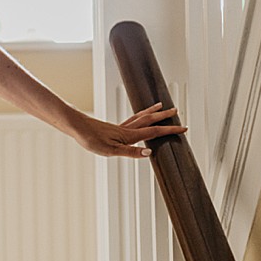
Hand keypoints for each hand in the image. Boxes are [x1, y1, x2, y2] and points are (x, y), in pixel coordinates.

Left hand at [69, 102, 186, 158]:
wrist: (77, 128)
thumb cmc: (91, 139)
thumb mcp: (111, 151)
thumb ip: (131, 152)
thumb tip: (149, 153)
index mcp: (129, 136)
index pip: (154, 133)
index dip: (170, 131)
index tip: (183, 128)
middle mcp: (127, 129)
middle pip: (150, 120)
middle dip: (164, 117)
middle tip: (177, 112)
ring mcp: (120, 127)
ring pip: (141, 117)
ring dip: (153, 112)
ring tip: (161, 106)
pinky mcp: (113, 127)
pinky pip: (131, 119)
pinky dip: (139, 115)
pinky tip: (138, 118)